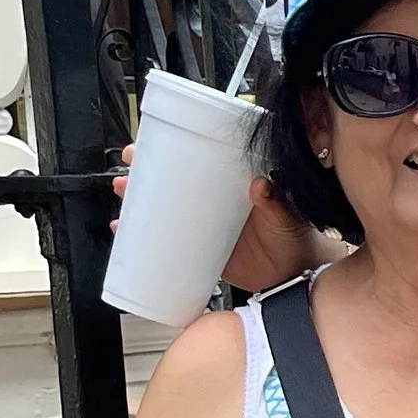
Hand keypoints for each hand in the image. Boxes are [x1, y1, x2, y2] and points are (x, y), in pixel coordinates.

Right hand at [113, 152, 326, 296]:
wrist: (294, 276)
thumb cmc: (295, 238)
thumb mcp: (287, 215)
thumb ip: (276, 202)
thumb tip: (262, 186)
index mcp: (232, 182)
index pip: (199, 157)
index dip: (172, 147)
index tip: (150, 142)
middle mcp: (214, 200)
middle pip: (172, 178)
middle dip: (144, 171)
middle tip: (128, 169)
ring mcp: (203, 224)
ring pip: (164, 207)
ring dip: (138, 200)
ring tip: (123, 196)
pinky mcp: (198, 249)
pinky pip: (165, 241)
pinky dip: (144, 237)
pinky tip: (125, 232)